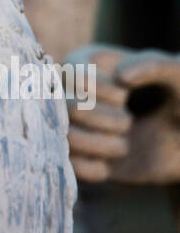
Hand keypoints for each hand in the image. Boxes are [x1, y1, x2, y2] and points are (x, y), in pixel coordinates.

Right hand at [63, 45, 179, 184]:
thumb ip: (153, 64)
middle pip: (66, 107)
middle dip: (102, 119)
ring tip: (123, 146)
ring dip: (97, 145)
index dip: (99, 90)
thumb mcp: (176, 74)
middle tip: (128, 122)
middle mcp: (75, 92)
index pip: (72, 74)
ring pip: (65, 137)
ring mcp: (76, 125)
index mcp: (90, 64)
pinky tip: (107, 168)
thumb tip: (121, 76)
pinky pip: (68, 166)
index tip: (125, 95)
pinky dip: (88, 168)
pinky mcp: (81, 156)